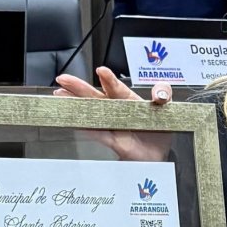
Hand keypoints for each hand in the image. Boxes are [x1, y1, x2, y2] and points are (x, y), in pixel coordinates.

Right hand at [52, 67, 172, 161]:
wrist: (158, 155)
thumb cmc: (159, 130)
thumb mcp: (167, 108)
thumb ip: (164, 95)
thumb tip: (158, 93)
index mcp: (128, 99)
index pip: (117, 87)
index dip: (109, 79)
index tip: (101, 71)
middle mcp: (116, 109)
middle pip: (96, 96)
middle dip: (80, 87)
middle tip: (64, 79)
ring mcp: (111, 124)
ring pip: (90, 111)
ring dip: (74, 103)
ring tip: (59, 95)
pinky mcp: (110, 141)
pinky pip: (95, 132)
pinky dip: (83, 126)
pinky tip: (71, 119)